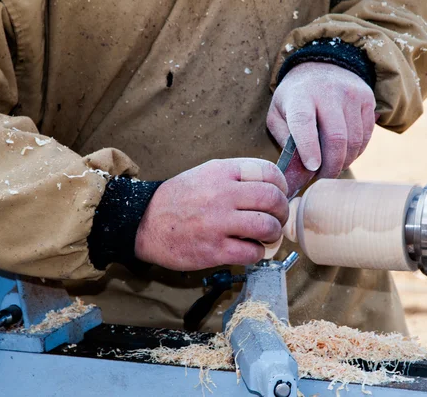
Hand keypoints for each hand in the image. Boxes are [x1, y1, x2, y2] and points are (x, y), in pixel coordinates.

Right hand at [134, 158, 288, 270]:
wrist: (143, 222)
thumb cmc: (178, 199)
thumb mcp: (205, 174)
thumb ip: (236, 176)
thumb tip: (270, 186)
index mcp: (222, 172)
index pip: (268, 172)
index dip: (282, 185)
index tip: (280, 194)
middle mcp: (223, 194)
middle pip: (273, 199)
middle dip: (283, 211)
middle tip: (277, 218)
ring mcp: (219, 223)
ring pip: (268, 227)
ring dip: (274, 234)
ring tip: (266, 236)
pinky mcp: (215, 250)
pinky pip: (252, 252)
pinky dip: (257, 253)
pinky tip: (249, 250)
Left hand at [267, 62, 375, 179]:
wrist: (321, 65)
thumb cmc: (295, 98)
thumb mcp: (277, 113)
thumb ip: (284, 139)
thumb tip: (297, 170)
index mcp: (300, 96)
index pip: (304, 123)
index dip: (308, 147)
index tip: (311, 168)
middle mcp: (327, 92)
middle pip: (336, 137)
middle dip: (331, 166)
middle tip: (323, 178)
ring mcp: (351, 94)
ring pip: (354, 140)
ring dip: (344, 161)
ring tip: (333, 168)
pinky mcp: (367, 99)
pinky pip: (366, 135)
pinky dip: (357, 151)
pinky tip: (345, 154)